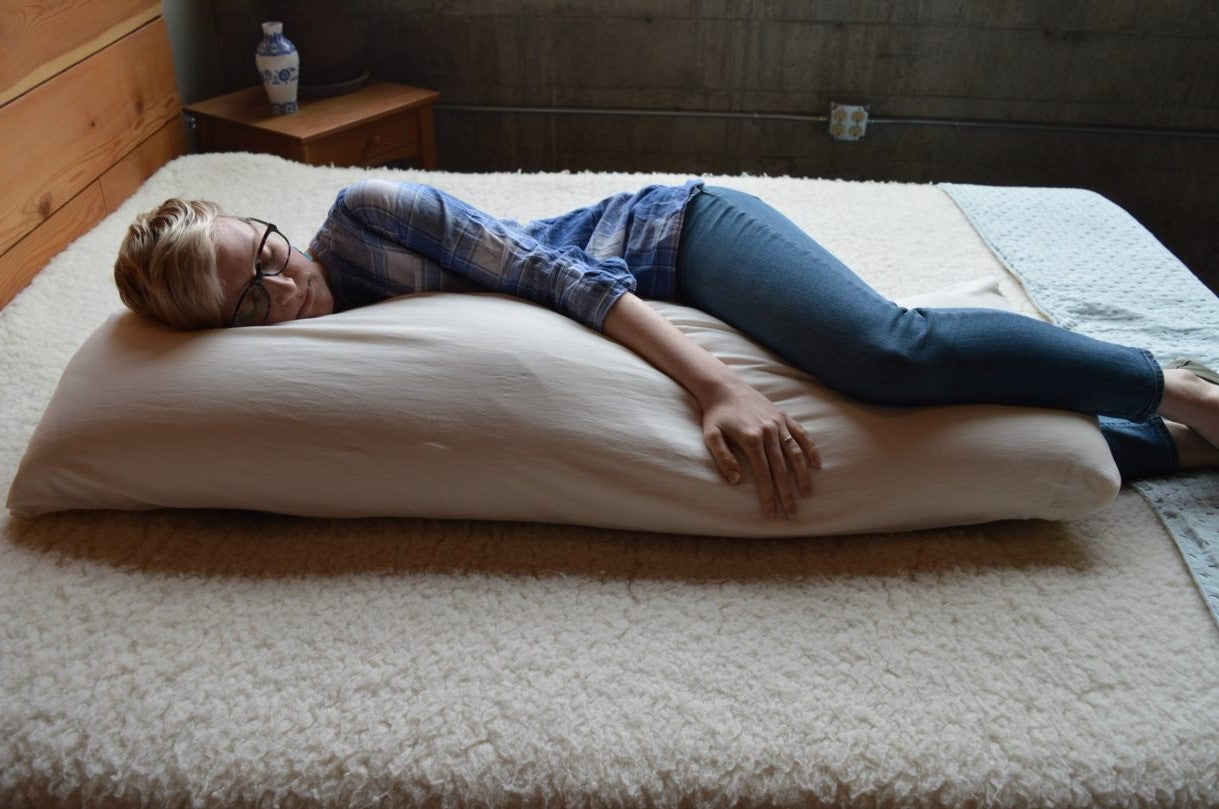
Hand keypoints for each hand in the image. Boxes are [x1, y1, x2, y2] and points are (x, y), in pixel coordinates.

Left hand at [699, 380, 819, 517]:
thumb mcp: (711, 436)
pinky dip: (810, 450)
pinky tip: (817, 465)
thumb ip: (723, 458)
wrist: (724, 387)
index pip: (763, 474)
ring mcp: (778, 423)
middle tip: (792, 513)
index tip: (772, 512)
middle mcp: (768, 432)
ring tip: (806, 494)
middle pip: (781, 468)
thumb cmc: (716, 415)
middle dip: (787, 493)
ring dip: (802, 475)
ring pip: (795, 453)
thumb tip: (736, 481)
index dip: (768, 495)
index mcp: (751, 439)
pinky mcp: (784, 416)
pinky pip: (801, 435)